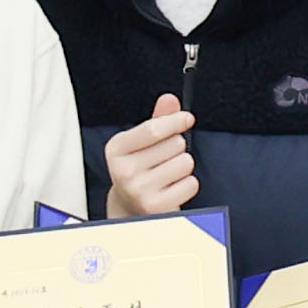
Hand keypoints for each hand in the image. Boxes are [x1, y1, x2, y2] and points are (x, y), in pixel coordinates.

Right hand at [107, 97, 198, 217]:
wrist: (130, 207)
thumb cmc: (139, 170)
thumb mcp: (142, 143)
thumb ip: (157, 119)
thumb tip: (169, 99)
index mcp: (116, 149)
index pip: (153, 128)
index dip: (175, 120)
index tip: (187, 118)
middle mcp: (124, 171)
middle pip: (174, 144)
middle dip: (177, 148)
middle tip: (164, 159)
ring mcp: (139, 191)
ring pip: (185, 163)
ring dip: (183, 167)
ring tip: (167, 174)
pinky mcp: (156, 207)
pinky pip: (191, 184)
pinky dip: (187, 185)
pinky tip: (171, 188)